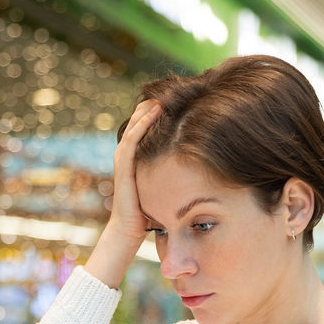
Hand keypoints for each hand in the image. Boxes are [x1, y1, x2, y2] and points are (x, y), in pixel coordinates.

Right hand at [85, 99, 161, 287]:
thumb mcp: (164, 187)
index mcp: (137, 159)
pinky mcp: (123, 167)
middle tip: (172, 90)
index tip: (179, 101)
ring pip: (133, 126)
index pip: (146, 129)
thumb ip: (174, 174)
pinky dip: (141, 124)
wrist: (129, 232)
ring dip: (146, 110)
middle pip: (138, 122)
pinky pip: (132, 140)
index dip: (160, 114)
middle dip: (153, 106)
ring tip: (161, 95)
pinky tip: (154, 112)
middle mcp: (127, 156)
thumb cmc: (149, 213)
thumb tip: (201, 166)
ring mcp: (123, 161)